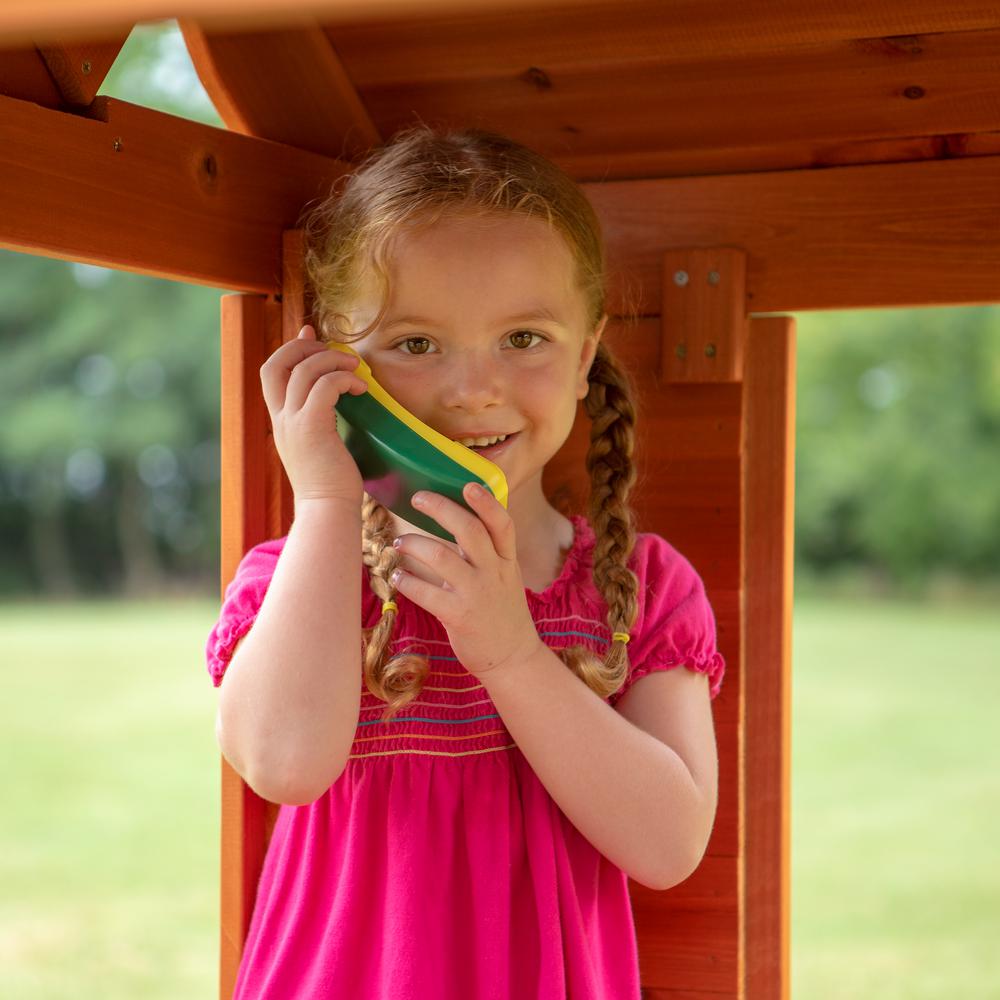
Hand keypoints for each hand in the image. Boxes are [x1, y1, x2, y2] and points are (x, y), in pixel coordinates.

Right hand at [259, 325, 368, 501]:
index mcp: (280, 421)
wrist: (327, 511)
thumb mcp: (318, 444)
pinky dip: (344, 379)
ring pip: (304, 370)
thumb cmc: (331, 482)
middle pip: (276, 363)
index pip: (271, 372)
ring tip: (355, 369)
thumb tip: (333, 395)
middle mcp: (281, 419)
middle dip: (304, 346)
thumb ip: (319, 418)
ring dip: (333, 361)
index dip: (289, 347)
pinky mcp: (312, 429)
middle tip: (334, 350)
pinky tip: (361, 390)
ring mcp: (293, 423)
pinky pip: (325, 387)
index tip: (310, 333)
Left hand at [390, 484, 543, 678]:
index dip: (487, 502)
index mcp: (506, 559)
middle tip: (417, 498)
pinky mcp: (460, 616)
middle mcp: (494, 572)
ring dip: (415, 544)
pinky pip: (427, 593)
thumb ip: (486, 551)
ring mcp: (478, 594)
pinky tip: (399, 576)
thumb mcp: (504, 575)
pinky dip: (408, 581)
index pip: (502, 524)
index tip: (468, 484)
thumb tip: (454, 518)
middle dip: (441, 509)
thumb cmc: (500, 610)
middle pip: (470, 530)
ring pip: (442, 558)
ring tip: (399, 542)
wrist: (512, 656)